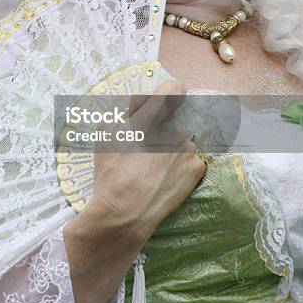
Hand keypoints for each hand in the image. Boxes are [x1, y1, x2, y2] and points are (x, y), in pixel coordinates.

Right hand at [87, 80, 205, 241]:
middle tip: (144, 151)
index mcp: (152, 118)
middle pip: (172, 120)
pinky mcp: (197, 169)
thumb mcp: (105, 132)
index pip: (174, 89)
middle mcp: (175, 129)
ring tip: (152, 170)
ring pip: (181, 140)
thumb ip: (126, 111)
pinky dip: (180, 166)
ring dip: (170, 149)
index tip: (163, 102)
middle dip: (161, 130)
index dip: (168, 93)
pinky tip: (164, 178)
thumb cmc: (110, 172)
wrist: (124, 213)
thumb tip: (141, 103)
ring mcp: (188, 150)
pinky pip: (190, 159)